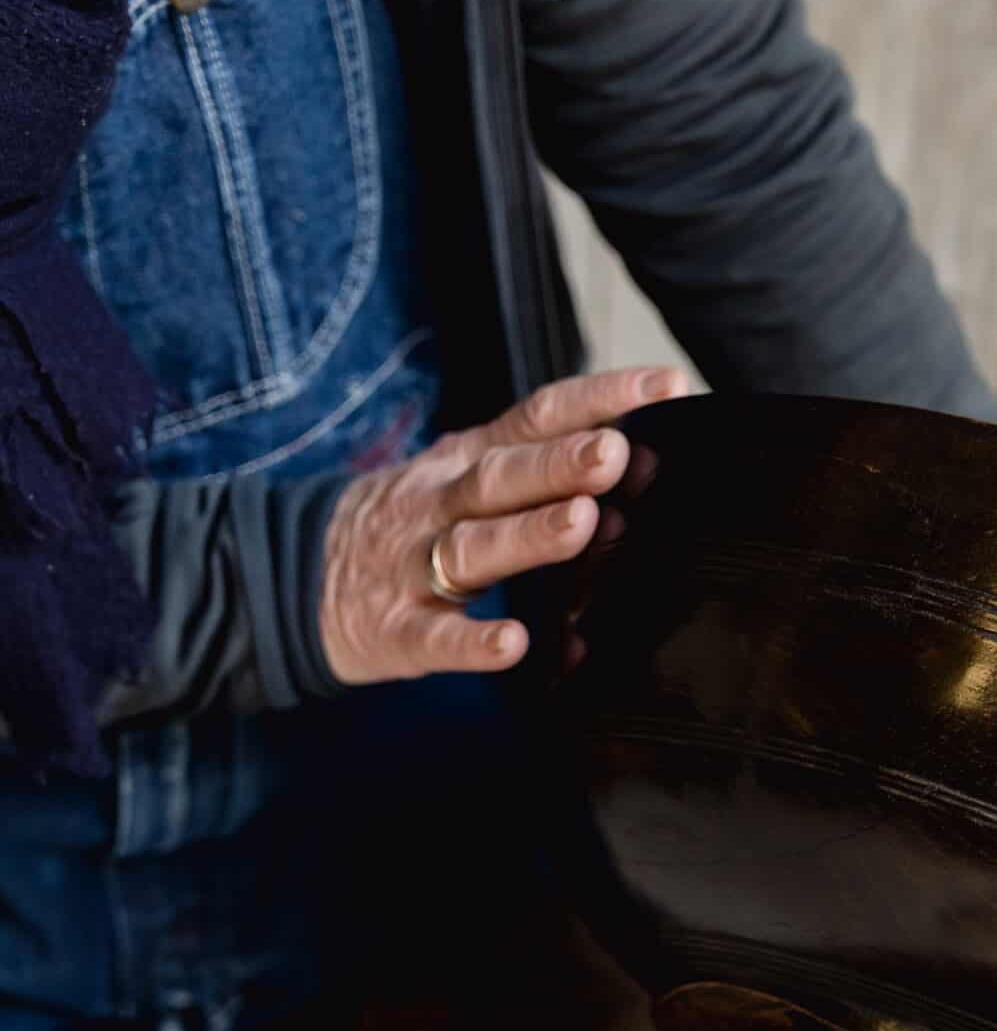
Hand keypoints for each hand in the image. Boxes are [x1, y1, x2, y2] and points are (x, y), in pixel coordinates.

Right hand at [318, 365, 687, 685]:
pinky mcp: (395, 630)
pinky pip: (435, 636)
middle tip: (617, 453)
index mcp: (469, 459)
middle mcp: (442, 501)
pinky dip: (472, 642)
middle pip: (501, 476)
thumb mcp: (467, 474)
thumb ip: (541, 462)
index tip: (666, 388)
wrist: (296, 576)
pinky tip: (513, 642)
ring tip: (580, 523)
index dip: (600, 399)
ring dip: (527, 536)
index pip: (537, 415)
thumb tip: (642, 451)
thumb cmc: (415, 525)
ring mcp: (414, 565)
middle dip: (559, 463)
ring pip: (473, 547)